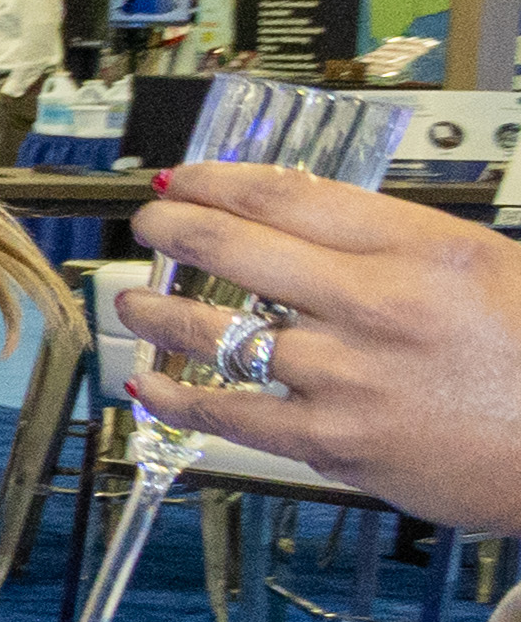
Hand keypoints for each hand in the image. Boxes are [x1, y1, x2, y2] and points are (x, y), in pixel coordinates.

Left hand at [115, 168, 520, 533]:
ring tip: (135, 299)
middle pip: (235, 247)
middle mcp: (376, 304)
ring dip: (158, 309)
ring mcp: (347, 375)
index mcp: (424, 249)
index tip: (186, 179)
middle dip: (173, 228)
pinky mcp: (334, 442)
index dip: (218, 180)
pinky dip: (177, 396)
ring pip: (215, 329)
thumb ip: (406, 249)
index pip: (288, 196)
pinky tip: (152, 385)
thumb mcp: (496, 270)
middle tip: (150, 223)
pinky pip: (229, 413)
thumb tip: (321, 232)